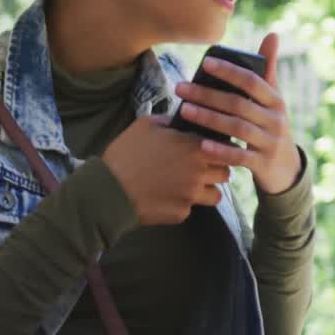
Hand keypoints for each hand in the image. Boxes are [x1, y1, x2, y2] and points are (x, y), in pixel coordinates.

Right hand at [103, 115, 231, 225]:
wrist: (109, 190)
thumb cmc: (126, 153)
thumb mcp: (145, 125)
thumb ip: (170, 120)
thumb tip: (181, 120)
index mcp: (193, 146)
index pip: (224, 147)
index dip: (217, 149)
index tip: (208, 150)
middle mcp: (199, 171)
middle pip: (225, 173)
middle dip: (215, 170)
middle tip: (200, 169)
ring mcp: (192, 195)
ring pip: (216, 195)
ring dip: (206, 190)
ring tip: (189, 186)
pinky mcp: (182, 213)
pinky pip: (192, 208)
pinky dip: (183, 203)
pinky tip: (167, 197)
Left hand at [174, 33, 302, 194]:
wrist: (285, 168)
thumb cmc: (270, 125)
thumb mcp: (273, 100)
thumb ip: (268, 70)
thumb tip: (272, 34)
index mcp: (276, 100)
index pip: (252, 81)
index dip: (230, 71)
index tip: (205, 63)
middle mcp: (275, 120)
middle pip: (238, 104)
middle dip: (207, 95)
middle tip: (180, 88)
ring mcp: (270, 143)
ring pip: (236, 128)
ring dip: (209, 119)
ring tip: (184, 110)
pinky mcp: (262, 164)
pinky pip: (239, 157)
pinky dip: (221, 150)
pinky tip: (201, 145)